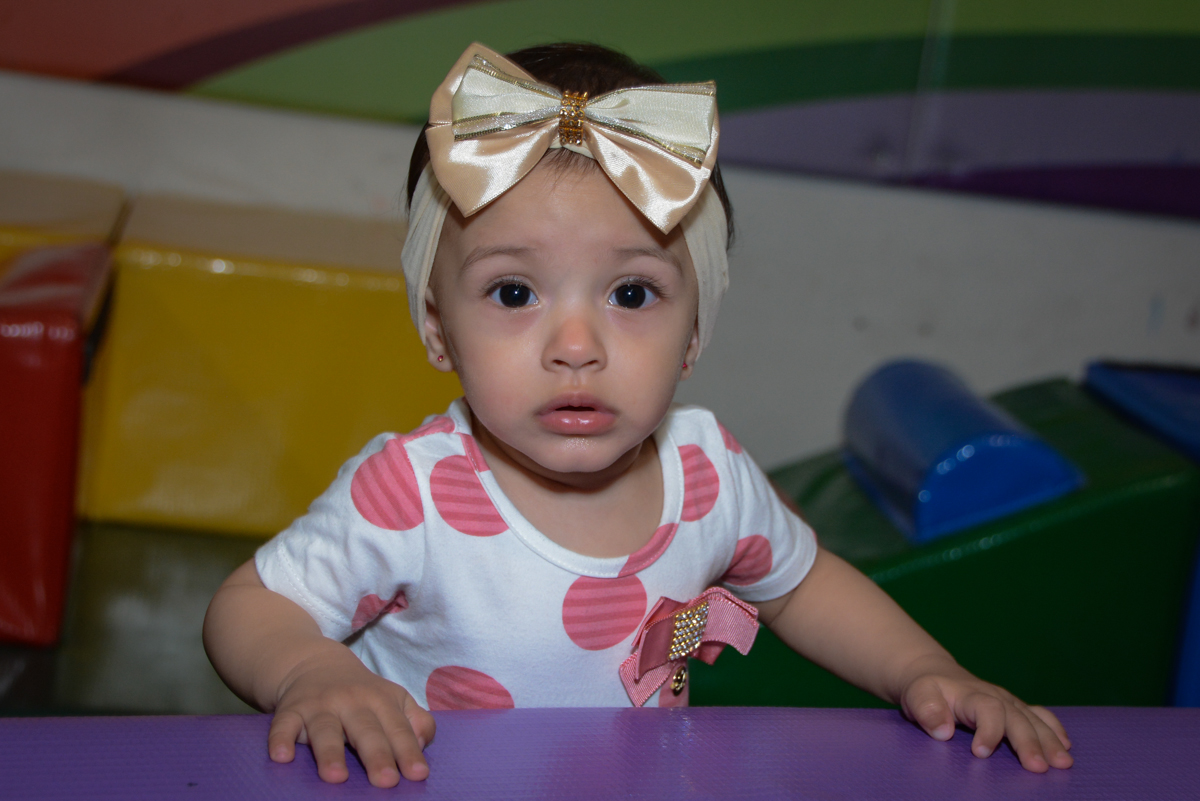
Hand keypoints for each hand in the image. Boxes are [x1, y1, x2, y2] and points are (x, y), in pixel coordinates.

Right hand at [267, 650, 436, 786]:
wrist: (315, 664)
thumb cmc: (362, 694)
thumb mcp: (394, 700)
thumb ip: (416, 721)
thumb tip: (423, 743)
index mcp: (381, 700)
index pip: (398, 729)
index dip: (408, 752)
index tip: (417, 775)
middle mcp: (351, 701)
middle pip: (366, 730)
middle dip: (377, 755)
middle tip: (386, 781)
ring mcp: (319, 706)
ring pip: (326, 729)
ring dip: (330, 753)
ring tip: (337, 777)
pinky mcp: (290, 710)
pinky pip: (283, 725)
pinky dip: (280, 739)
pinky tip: (282, 757)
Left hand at [898, 656, 1071, 772]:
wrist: (934, 674)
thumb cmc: (925, 689)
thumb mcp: (917, 695)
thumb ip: (927, 710)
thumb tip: (942, 731)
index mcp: (971, 694)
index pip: (986, 709)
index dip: (988, 730)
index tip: (981, 753)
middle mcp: (995, 696)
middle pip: (1016, 717)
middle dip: (1029, 742)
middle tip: (1039, 767)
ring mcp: (1008, 701)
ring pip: (1033, 719)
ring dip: (1050, 740)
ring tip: (1063, 762)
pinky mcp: (1015, 707)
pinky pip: (1039, 715)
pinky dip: (1054, 729)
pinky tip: (1066, 745)